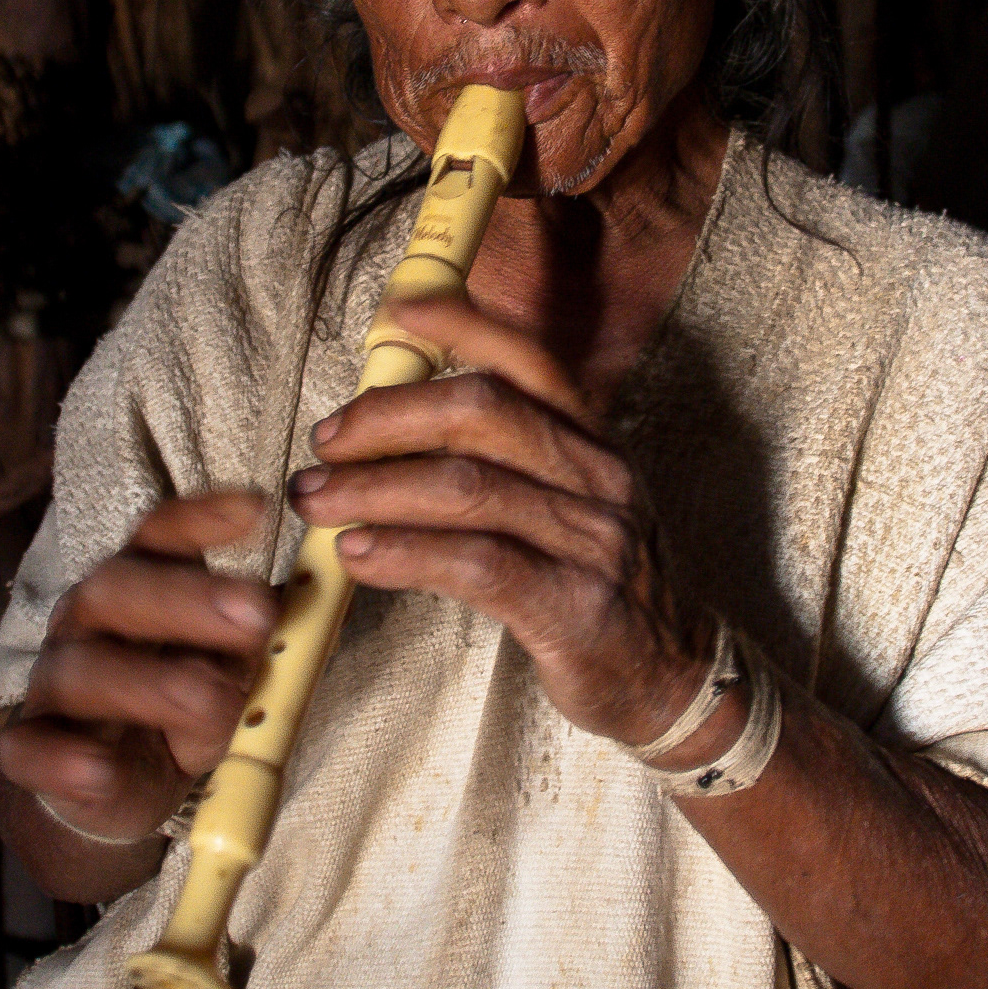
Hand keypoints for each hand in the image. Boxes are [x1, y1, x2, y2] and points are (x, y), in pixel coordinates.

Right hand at [0, 493, 279, 842]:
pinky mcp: (33, 748)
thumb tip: (300, 616)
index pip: (158, 535)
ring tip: (207, 699)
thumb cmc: (182, 707)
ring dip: (148, 683)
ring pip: (81, 669)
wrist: (117, 782)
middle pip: (118, 588)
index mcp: (140, 584)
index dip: (200, 517)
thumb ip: (257, 646)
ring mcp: (55, 681)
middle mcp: (90, 620)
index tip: (256, 508)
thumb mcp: (231, 672)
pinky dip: (64, 760)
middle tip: (257, 614)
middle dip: (188, 597)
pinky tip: (100, 771)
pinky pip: (32, 749)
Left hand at [289, 295, 716, 749]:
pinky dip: (405, 553)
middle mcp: (596, 476)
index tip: (398, 314)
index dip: (462, 325)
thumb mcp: (571, 499)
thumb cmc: (594, 582)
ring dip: (374, 489)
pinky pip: (474, 563)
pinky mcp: (573, 605)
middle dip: (387, 418)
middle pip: (480, 412)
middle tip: (326, 444)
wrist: (670, 675)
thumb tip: (394, 429)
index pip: (526, 360)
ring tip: (317, 501)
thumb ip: (505, 459)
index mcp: (591, 440)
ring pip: (465, 486)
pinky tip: (359, 555)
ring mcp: (590, 539)